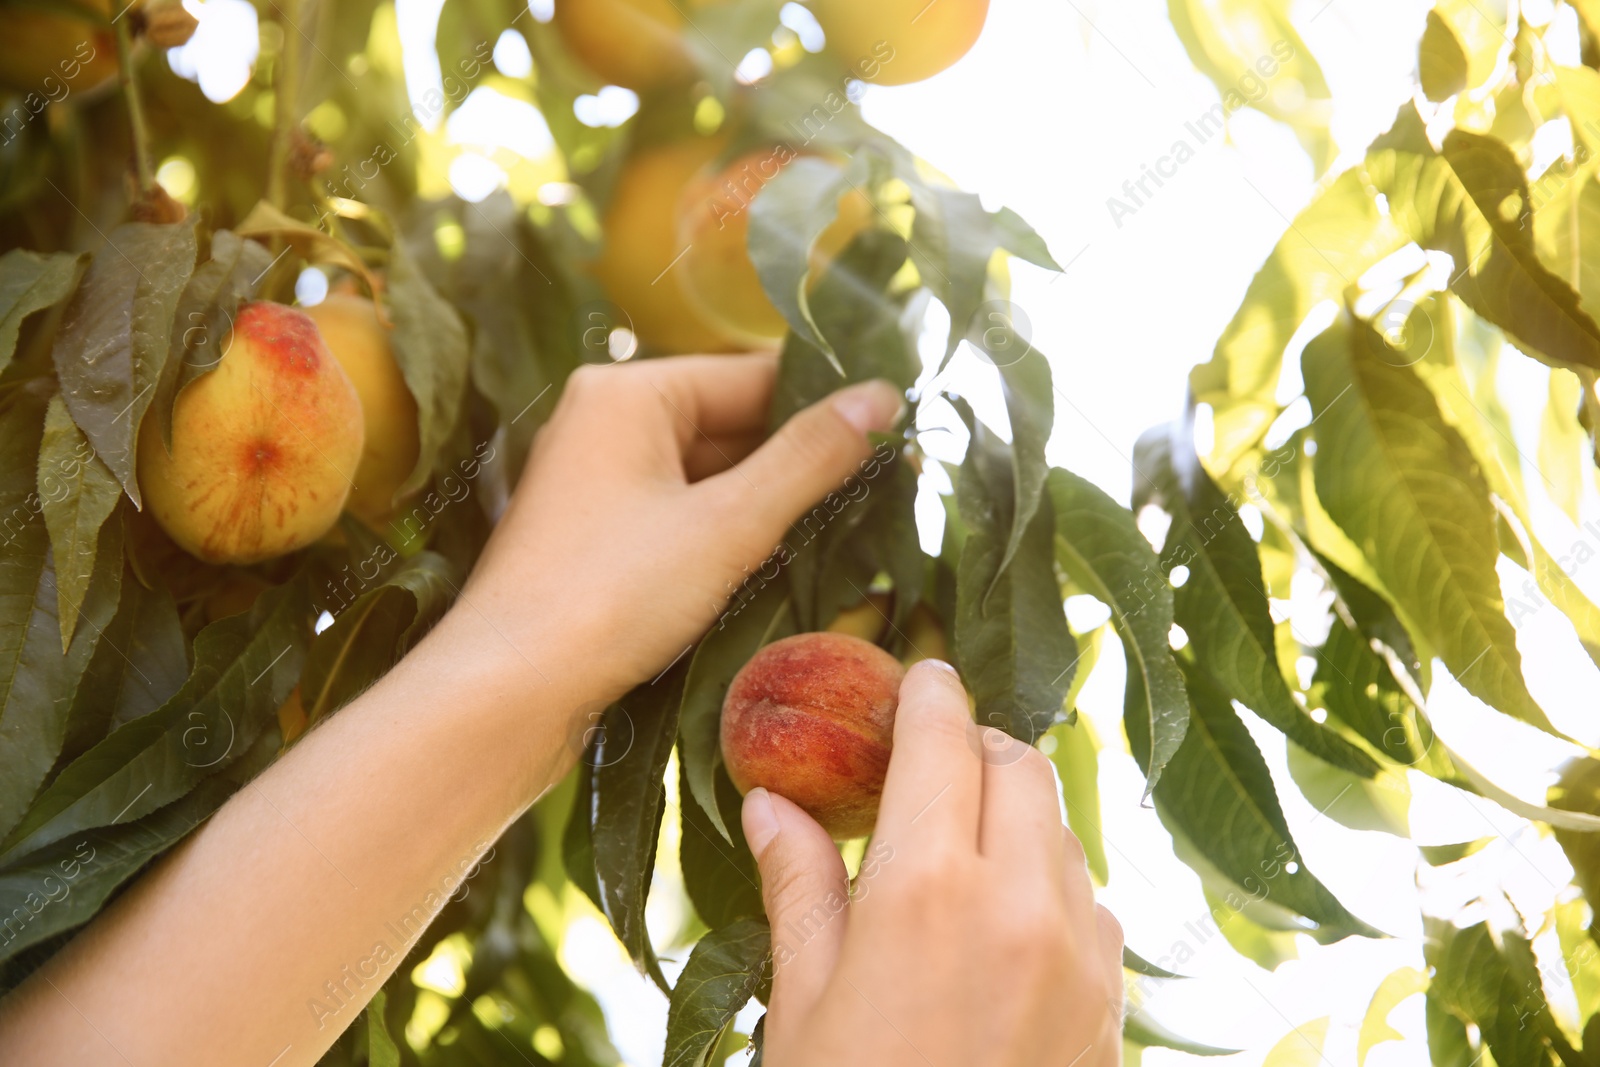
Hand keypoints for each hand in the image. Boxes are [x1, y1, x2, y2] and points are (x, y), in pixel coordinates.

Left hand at [455, 353, 903, 712]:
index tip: (900, 434)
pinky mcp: (594, 537)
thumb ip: (809, 458)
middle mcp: (604, 422)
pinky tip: (778, 565)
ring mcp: (595, 482)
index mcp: (628, 393)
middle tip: (889, 492)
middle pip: (731, 423)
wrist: (506, 694)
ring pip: (707, 476)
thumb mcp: (729, 524)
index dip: (828, 405)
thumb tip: (882, 395)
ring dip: (769, 503)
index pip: (754, 376)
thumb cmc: (611, 597)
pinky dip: (727, 534)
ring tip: (849, 530)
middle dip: (801, 460)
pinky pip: (679, 515)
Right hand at [745, 660, 1123, 1066]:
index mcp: (924, 890)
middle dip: (976, 751)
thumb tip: (771, 806)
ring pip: (1062, 832)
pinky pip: (1089, 903)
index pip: (940, 741)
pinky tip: (1002, 932)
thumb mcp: (803, 999)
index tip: (923, 676)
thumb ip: (799, 887)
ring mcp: (1078, 953)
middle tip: (932, 770)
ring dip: (1016, 822)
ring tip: (961, 862)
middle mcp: (1018, 905)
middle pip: (1019, 767)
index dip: (930, 695)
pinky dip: (1049, 892)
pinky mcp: (1110, 1000)